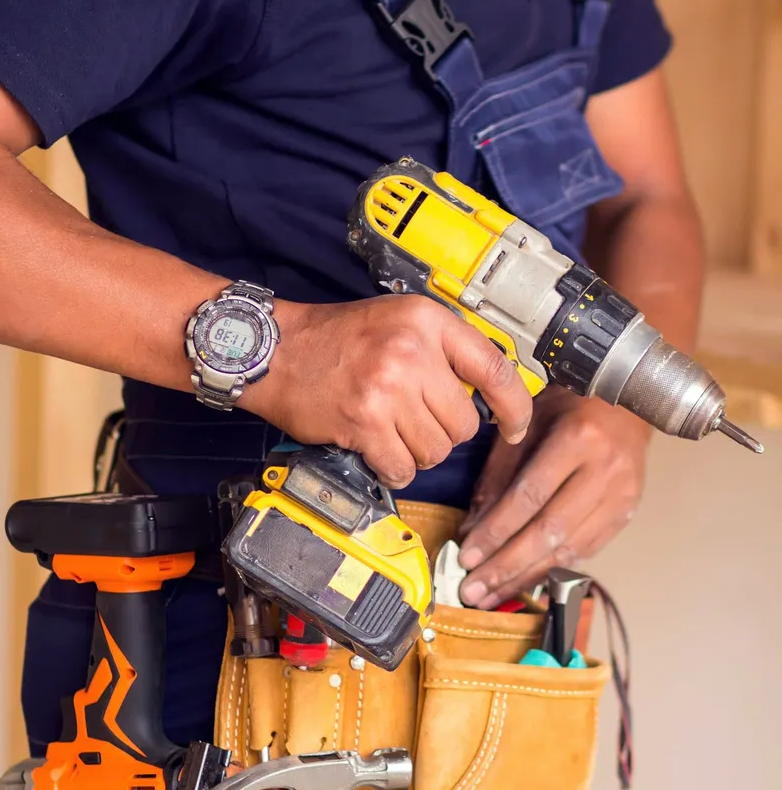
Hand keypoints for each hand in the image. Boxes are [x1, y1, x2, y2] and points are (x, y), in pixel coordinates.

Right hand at [246, 295, 531, 487]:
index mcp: (428, 321)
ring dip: (415, 452)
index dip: (514, 407)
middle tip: (411, 420)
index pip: (494, 369)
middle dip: (442, 433)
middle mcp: (412, 351)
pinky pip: (403, 468)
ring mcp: (388, 387)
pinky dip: (392, 468)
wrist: (274, 351)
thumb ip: (443, 351)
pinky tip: (375, 450)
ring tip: (388, 431)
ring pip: (435, 451)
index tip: (516, 428)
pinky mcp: (364, 422)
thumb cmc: (336, 340)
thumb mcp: (398, 323)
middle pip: (463, 424)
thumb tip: (487, 394)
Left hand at [456, 388, 649, 607]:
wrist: (625, 405)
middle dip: (506, 566)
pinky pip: (584, 551)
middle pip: (549, 531)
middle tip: (472, 590)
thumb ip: (498, 476)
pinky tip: (522, 583)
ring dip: (525, 577)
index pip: (529, 497)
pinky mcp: (625, 514)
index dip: (495, 532)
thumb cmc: (568, 409)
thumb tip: (470, 528)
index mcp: (577, 439)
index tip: (466, 558)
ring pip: (568, 549)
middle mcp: (604, 471)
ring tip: (490, 596)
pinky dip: (550, 570)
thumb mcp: (525, 426)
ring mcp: (621, 496)